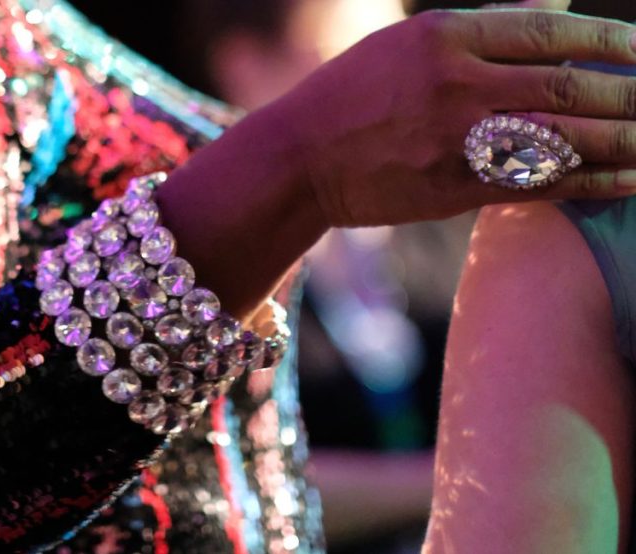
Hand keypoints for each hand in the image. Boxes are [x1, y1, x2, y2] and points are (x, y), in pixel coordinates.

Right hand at [272, 9, 635, 225]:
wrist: (298, 159)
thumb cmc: (352, 96)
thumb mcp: (408, 44)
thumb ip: (486, 28)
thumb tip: (558, 7)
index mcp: (445, 36)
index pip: (551, 31)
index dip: (609, 42)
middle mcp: (456, 82)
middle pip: (568, 83)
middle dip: (629, 92)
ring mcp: (456, 138)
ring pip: (564, 135)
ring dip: (625, 137)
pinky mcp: (455, 187)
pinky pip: (539, 182)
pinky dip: (593, 180)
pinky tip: (627, 177)